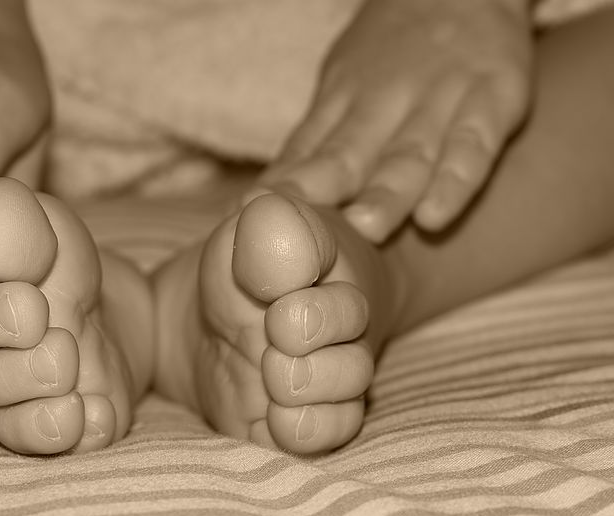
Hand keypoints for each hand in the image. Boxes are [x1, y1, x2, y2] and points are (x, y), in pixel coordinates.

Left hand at [262, 0, 533, 241]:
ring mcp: (441, 99)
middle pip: (351, 156)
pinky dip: (457, 180)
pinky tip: (436, 217)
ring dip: (386, 194)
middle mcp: (386, 102)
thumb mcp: (340, 89)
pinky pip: (475, 145)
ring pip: (409, 155)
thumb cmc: (391, 54)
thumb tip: (257, 202)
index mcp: (343, 101)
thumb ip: (310, 147)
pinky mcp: (494, 99)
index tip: (249, 220)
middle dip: (324, 194)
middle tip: (300, 235)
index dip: (279, 188)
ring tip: (365, 228)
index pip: (305, 151)